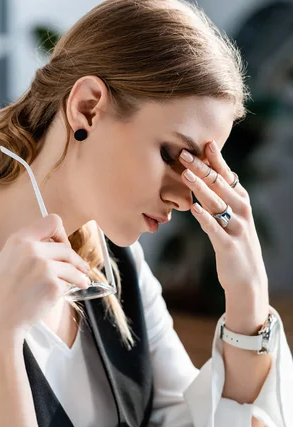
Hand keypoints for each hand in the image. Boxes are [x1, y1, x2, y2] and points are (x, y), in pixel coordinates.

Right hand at [0, 213, 90, 342]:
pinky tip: (58, 296)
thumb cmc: (0, 293)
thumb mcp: (8, 259)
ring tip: (82, 282)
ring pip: (72, 267)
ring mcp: (44, 267)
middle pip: (66, 248)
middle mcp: (32, 250)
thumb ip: (29, 249)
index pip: (52, 222)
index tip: (63, 245)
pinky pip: (67, 284)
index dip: (61, 234)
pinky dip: (66, 290)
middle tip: (81, 269)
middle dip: (75, 260)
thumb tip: (56, 247)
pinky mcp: (53, 285)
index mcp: (19, 239)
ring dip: (80, 275)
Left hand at [178, 140, 267, 296]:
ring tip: (185, 174)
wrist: (248, 278)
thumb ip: (222, 199)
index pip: (227, 175)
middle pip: (219, 185)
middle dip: (201, 168)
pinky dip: (205, 218)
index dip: (214, 159)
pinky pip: (214, 228)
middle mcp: (242, 211)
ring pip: (217, 203)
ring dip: (200, 187)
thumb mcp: (233, 218)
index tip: (202, 143)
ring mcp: (236, 228)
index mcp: (242, 202)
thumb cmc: (235, 244)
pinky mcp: (228, 245)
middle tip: (183, 154)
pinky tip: (194, 208)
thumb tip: (208, 178)